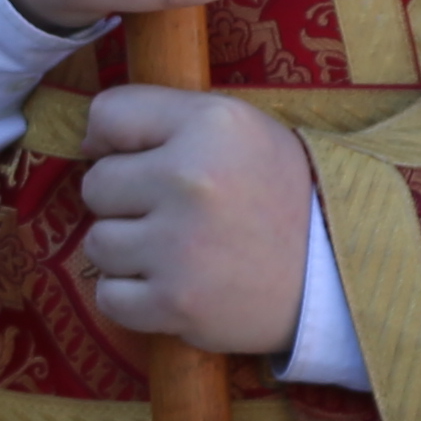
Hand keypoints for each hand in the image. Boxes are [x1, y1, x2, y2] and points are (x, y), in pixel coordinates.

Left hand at [73, 82, 313, 356]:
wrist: (332, 271)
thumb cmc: (277, 191)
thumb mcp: (235, 126)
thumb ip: (163, 116)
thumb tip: (88, 140)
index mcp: (208, 124)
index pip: (107, 115)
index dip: (112, 140)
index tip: (136, 159)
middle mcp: (189, 179)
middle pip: (95, 185)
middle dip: (123, 200)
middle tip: (168, 211)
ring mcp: (180, 246)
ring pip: (97, 242)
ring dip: (125, 250)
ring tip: (172, 249)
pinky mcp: (176, 304)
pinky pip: (108, 296)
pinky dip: (130, 296)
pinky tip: (168, 283)